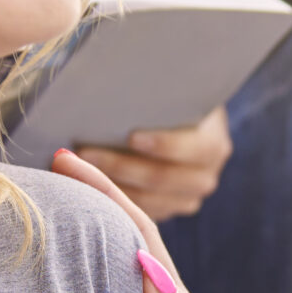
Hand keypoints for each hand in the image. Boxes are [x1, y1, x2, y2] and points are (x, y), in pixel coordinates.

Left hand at [76, 107, 231, 222]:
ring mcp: (187, 198)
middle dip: (121, 166)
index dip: (164, 144)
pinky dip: (114, 201)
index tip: (130, 136)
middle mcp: (205, 176)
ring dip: (111, 186)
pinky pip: (139, 214)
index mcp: (214, 143)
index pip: (195, 148)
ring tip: (78, 169)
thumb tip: (118, 78)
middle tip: (85, 152)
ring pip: (147, 201)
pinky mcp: (166, 211)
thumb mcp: (171, 93)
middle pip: (162, 179)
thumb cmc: (168, 101)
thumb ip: (155, 92)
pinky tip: (87, 186)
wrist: (177, 123)